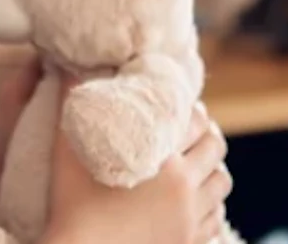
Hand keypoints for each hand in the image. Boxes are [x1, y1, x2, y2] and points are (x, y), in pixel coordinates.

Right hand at [45, 91, 231, 243]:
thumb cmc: (70, 206)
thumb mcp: (68, 149)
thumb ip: (71, 102)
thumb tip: (66, 66)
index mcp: (164, 160)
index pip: (195, 120)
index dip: (191, 109)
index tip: (182, 107)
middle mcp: (185, 189)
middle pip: (215, 150)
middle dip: (207, 137)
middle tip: (192, 133)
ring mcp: (189, 221)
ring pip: (221, 186)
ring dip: (212, 171)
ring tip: (197, 165)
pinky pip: (214, 222)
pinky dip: (209, 207)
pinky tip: (194, 203)